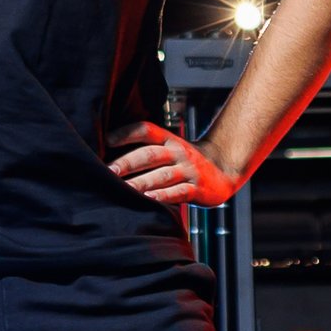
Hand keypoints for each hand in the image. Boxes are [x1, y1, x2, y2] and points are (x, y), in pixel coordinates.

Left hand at [108, 122, 238, 208]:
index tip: (106, 140)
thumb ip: (148, 151)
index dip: (126, 133)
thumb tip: (112, 159)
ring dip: (141, 182)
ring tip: (123, 189)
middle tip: (108, 171)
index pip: (146, 130)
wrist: (224, 169)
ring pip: (162, 175)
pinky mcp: (197, 189)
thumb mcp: (171, 149)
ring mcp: (188, 170)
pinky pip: (179, 192)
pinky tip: (149, 200)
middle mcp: (178, 152)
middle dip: (127, 162)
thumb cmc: (186, 162)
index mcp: (169, 140)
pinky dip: (164, 196)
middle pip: (150, 154)